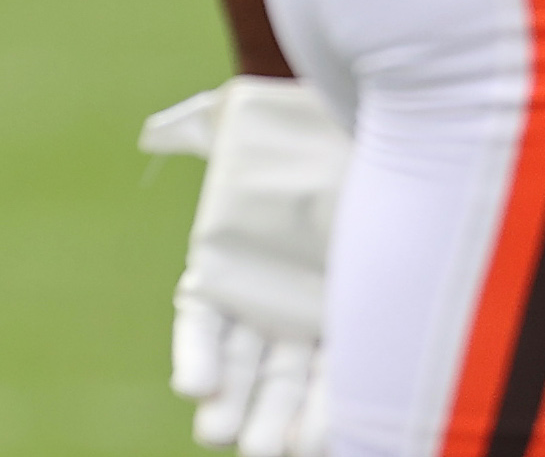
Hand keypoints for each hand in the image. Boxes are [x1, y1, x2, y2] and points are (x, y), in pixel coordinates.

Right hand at [142, 77, 346, 454]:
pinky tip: (314, 438)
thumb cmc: (311, 129)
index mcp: (237, 260)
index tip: (193, 384)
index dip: (197, 353)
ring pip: (293, 384)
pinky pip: (346, 382)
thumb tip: (152, 132)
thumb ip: (196, 130)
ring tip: (264, 449)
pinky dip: (331, 415)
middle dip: (232, 403)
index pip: (206, 318)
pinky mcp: (368, 329)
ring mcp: (322, 317)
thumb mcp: (247, 124)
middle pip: (247, 364)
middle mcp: (276, 296)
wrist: (392, 121)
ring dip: (276, 420)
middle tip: (219, 434)